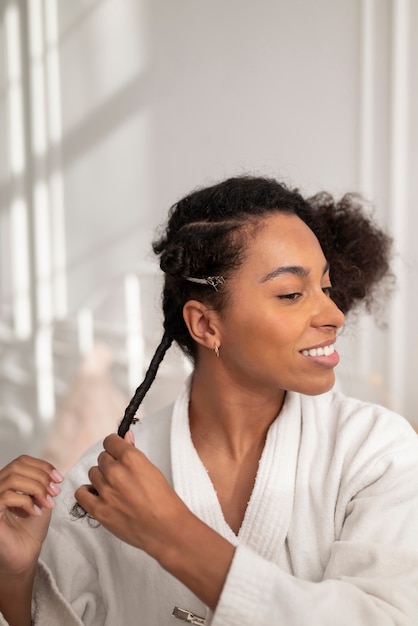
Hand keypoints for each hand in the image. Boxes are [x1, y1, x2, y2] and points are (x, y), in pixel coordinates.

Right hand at [0, 455, 62, 576]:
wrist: (24, 555)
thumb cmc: (30, 528)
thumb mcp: (41, 498)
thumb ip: (43, 482)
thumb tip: (52, 473)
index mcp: (7, 481)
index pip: (21, 461)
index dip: (42, 466)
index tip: (59, 479)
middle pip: (17, 466)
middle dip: (41, 477)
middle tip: (55, 492)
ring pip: (13, 478)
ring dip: (37, 489)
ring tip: (47, 503)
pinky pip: (7, 496)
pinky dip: (27, 502)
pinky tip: (36, 512)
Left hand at [76, 432, 235, 609]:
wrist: (165, 529)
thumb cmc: (163, 500)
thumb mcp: (152, 470)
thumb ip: (134, 453)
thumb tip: (125, 438)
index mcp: (130, 458)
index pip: (110, 441)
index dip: (115, 447)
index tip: (118, 453)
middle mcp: (115, 471)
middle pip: (102, 458)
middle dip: (110, 464)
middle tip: (122, 476)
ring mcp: (105, 491)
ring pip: (93, 473)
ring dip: (101, 478)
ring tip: (114, 488)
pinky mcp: (98, 510)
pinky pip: (81, 493)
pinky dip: (87, 493)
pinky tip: (97, 495)